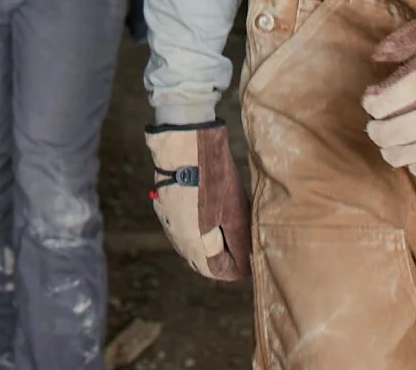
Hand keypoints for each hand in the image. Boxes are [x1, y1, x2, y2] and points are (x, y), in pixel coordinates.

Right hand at [143, 121, 249, 281]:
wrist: (184, 145)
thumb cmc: (213, 180)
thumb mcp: (234, 212)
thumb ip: (239, 242)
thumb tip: (247, 263)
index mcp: (195, 245)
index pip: (217, 272)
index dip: (237, 267)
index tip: (251, 252)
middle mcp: (177, 239)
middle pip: (203, 259)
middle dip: (224, 253)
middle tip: (243, 235)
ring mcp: (168, 222)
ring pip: (192, 241)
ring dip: (211, 237)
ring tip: (229, 216)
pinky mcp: (164, 205)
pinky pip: (183, 224)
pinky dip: (198, 222)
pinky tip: (210, 203)